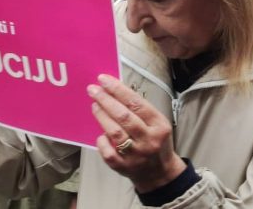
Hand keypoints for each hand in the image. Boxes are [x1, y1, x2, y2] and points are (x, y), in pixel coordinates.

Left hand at [90, 74, 187, 193]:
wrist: (160, 172)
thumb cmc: (156, 141)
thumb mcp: (157, 123)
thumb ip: (141, 110)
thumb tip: (116, 91)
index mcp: (159, 124)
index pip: (137, 103)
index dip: (119, 90)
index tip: (104, 80)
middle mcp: (148, 139)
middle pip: (124, 116)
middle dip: (106, 100)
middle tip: (93, 90)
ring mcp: (136, 155)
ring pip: (115, 132)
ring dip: (102, 116)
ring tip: (94, 105)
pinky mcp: (124, 167)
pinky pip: (108, 153)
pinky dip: (102, 142)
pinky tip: (99, 134)